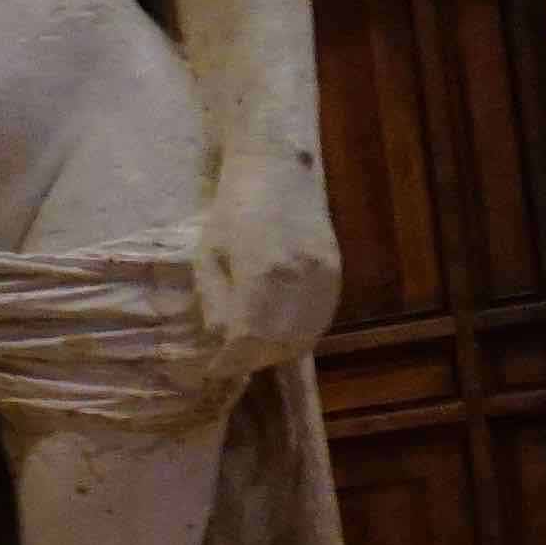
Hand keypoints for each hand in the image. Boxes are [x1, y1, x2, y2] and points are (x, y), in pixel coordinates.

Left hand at [192, 179, 342, 372]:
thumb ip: (216, 302)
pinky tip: (279, 334)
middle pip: (279, 342)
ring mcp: (324, 275)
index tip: (213, 370)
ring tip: (252, 350)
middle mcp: (299, 277)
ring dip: (277, 352)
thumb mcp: (208, 257)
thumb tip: (222, 343)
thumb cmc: (231, 213)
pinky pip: (322, 319)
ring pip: (305, 336)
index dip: (231, 361)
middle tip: (230, 360)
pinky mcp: (337, 272)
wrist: (277, 174)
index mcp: (261, 272)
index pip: (249, 337)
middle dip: (252, 360)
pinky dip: (300, 336)